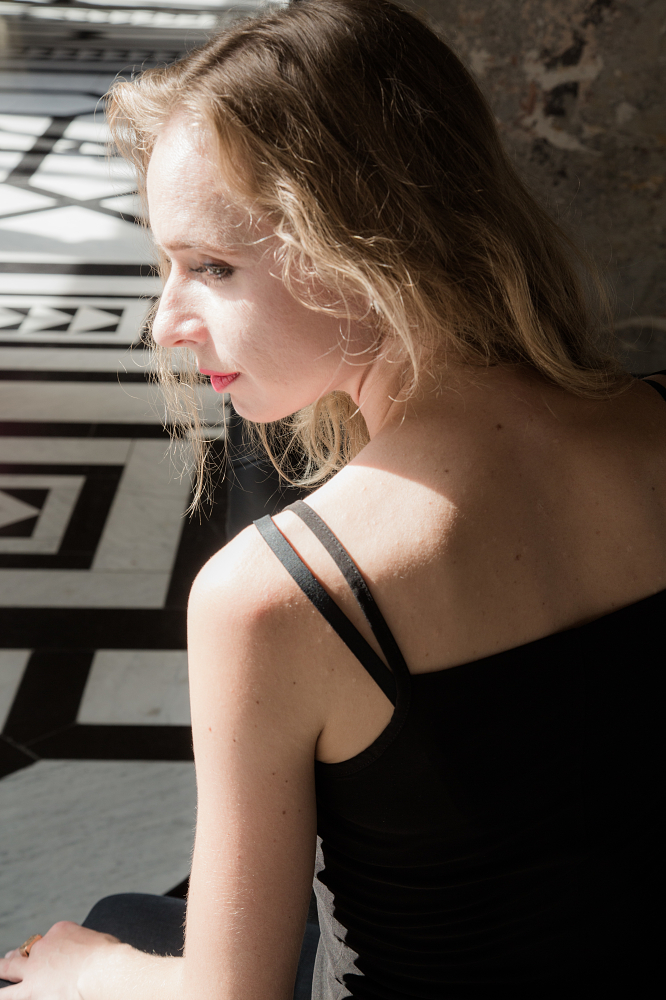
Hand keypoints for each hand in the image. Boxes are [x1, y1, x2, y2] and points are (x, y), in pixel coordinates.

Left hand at [0, 921, 120, 998]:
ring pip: (6, 971)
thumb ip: (88, 947)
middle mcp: (43, 947)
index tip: (58, 959)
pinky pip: (10, 995)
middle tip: (8, 958)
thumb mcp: (100, 941)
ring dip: (1, 973)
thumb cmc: (110, 957)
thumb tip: (89, 954)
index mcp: (61, 931)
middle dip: (13, 957)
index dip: (51, 951)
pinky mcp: (31, 990)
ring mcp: (34, 969)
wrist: (104, 970)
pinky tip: (2, 994)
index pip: (49, 940)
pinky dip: (6, 994)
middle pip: (22, 951)